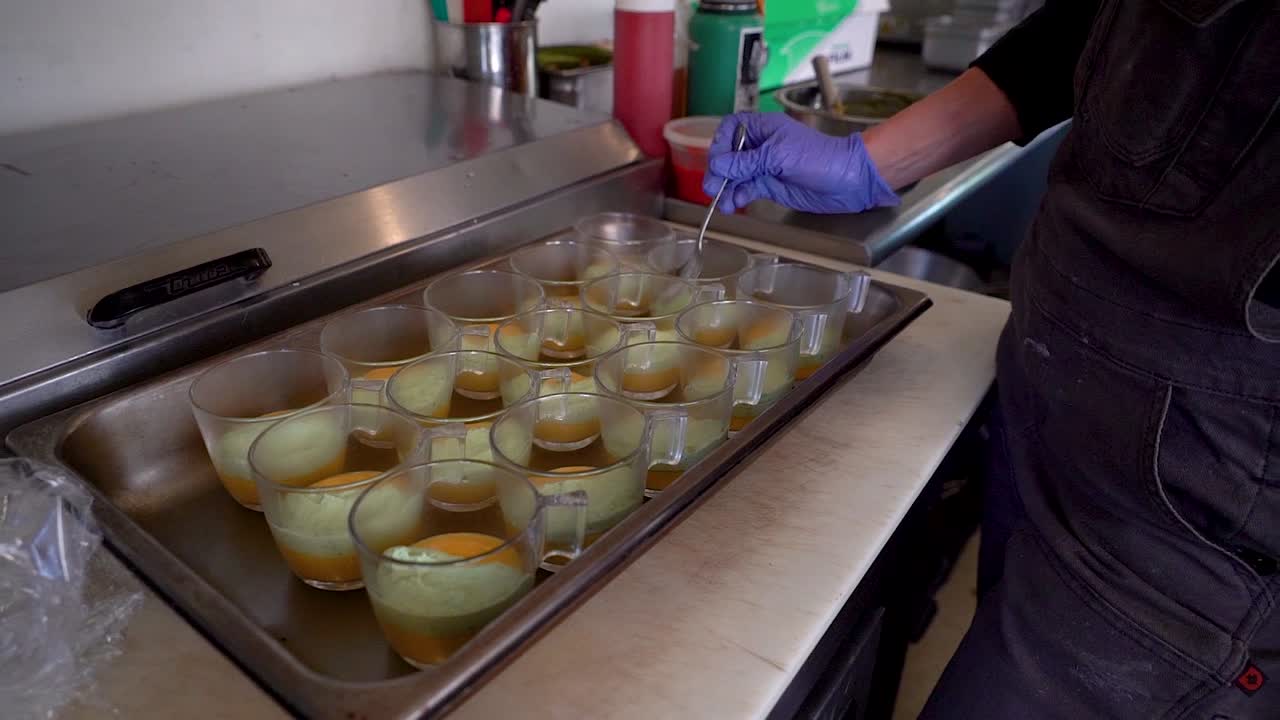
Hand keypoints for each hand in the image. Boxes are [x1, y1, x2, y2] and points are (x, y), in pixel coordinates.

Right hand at [702, 112, 898, 214]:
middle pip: (728, 155)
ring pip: (735, 175)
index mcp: (764, 128)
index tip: (718, 162)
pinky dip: (737, 197)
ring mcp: (765, 166)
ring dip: (725, 188)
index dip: (720, 144)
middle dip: (719, 171)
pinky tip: (733, 204)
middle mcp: (761, 145)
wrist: (848, 180)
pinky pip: (746, 189)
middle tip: (712, 187)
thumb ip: (747, 162)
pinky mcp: (770, 185)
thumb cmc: (819, 157)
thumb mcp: (779, 156)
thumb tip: (717, 165)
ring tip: (723, 202)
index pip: (731, 129)